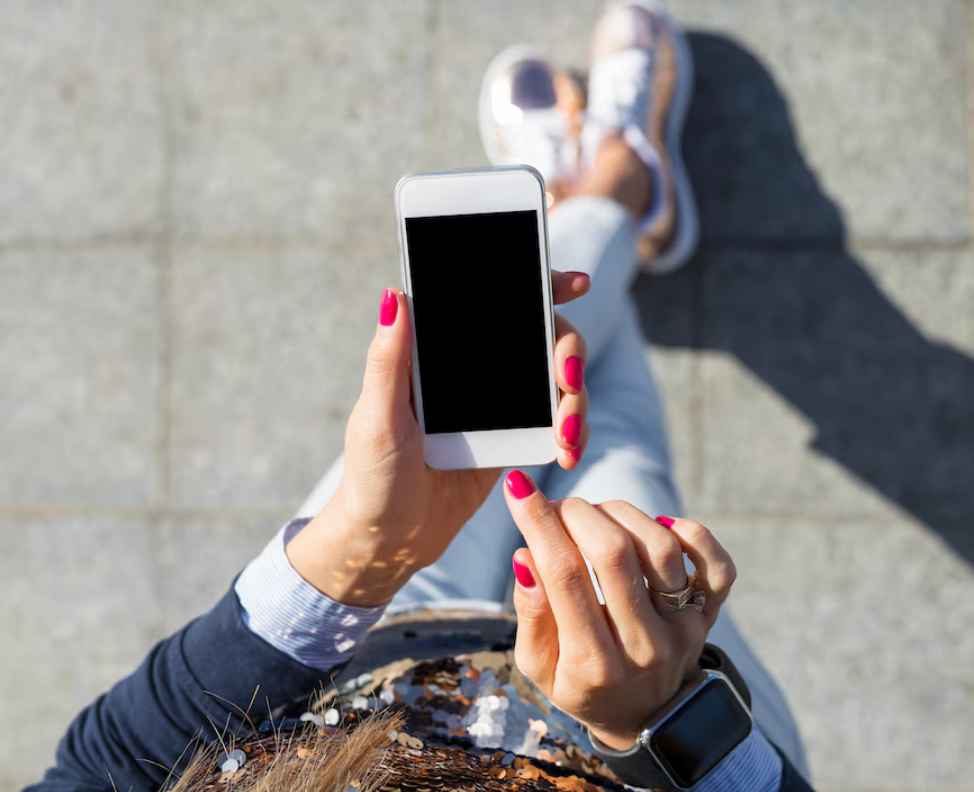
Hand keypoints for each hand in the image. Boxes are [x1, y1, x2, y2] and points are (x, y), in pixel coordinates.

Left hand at [286, 271, 591, 606]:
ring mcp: (497, 402)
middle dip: (568, 350)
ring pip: (556, 379)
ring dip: (575, 398)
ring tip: (568, 435)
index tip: (575, 283)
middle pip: (539, 335)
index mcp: (437, 351)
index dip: (537, 285)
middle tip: (568, 378)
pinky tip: (568, 451)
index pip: (492, 302)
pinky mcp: (512, 437)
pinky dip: (571, 431)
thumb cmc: (371, 477)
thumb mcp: (377, 419)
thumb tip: (396, 295)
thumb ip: (388, 361)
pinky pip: (555, 421)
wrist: (389, 539)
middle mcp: (472, 367)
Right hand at [502, 471, 736, 749]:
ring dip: (622, 514)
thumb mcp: (538, 665)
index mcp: (592, 663)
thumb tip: (526, 555)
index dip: (538, 522)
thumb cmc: (581, 682)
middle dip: (577, 513)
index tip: (518, 486)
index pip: (564, 575)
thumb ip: (531, 612)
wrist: (644, 718)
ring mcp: (683, 630)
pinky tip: (658, 525)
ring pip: (661, 548)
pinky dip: (690, 532)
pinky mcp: (710, 615)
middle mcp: (644, 646)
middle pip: (614, 553)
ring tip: (598, 517)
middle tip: (560, 508)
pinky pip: (717, 564)